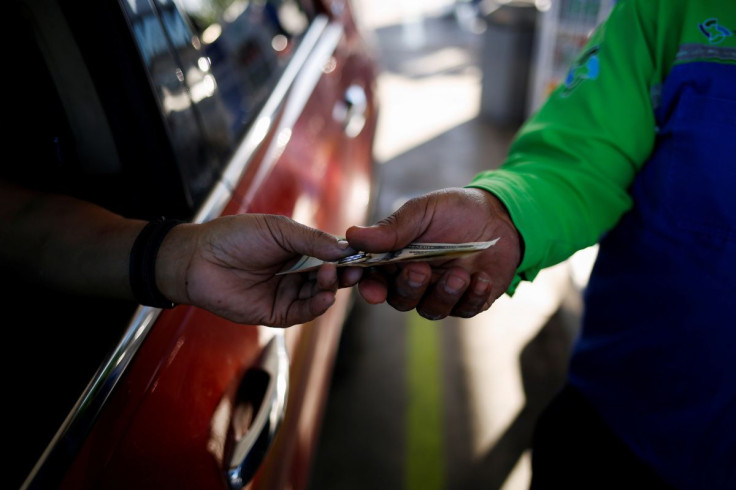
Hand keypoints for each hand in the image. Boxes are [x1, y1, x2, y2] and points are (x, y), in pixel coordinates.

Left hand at [158, 214, 351, 327]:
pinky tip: (325, 297)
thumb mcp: (278, 230)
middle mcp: (297, 273)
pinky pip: (303, 313)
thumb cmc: (235, 236)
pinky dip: (318, 306)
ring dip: (331, 288)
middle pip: (331, 277)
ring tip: (332, 277)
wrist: (199, 259)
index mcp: (299, 250)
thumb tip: (345, 248)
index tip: (362, 254)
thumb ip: (312, 240)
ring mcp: (288, 294)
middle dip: (344, 274)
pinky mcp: (277, 313)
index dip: (347, 256)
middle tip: (353, 269)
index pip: (332, 255)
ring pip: (321, 296)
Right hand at [345, 188, 521, 319]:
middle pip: (400, 299)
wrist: (501, 215)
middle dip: (409, 288)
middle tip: (420, 269)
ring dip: (443, 294)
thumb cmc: (455, 210)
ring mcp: (442, 294)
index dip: (370, 287)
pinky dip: (473, 297)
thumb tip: (353, 235)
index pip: (374, 279)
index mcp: (396, 259)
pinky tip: (481, 279)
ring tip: (459, 274)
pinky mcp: (469, 301)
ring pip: (431, 310)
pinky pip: (465, 310)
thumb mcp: (423, 211)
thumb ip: (392, 228)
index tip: (373, 289)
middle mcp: (415, 281)